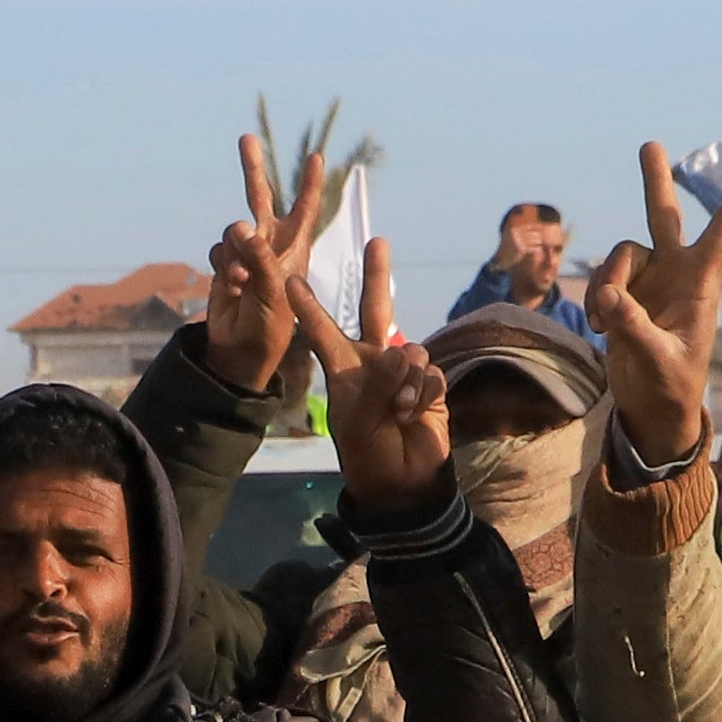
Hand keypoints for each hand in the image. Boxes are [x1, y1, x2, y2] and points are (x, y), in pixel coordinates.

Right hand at [197, 130, 344, 402]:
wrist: (241, 350)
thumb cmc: (271, 325)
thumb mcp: (274, 291)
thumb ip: (260, 256)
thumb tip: (242, 226)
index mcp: (294, 249)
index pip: (304, 209)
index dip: (308, 183)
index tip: (316, 156)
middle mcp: (270, 245)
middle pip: (261, 198)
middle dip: (253, 169)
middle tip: (246, 138)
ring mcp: (245, 254)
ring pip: (233, 230)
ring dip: (234, 253)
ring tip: (242, 282)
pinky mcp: (224, 265)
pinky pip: (218, 251)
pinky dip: (222, 267)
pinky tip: (231, 287)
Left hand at [282, 235, 454, 512]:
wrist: (402, 481)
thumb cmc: (367, 452)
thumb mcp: (359, 421)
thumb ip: (377, 385)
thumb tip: (400, 352)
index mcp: (344, 369)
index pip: (322, 330)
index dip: (308, 306)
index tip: (290, 279)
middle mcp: (373, 361)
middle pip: (376, 310)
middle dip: (376, 276)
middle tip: (377, 240)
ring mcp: (403, 371)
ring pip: (410, 352)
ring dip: (406, 382)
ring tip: (398, 412)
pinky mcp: (430, 383)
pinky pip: (431, 374)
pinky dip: (424, 394)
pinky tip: (415, 415)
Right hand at [576, 139, 721, 476]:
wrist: (651, 405)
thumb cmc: (671, 384)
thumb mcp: (658, 360)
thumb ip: (633, 327)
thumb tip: (607, 296)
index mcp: (699, 287)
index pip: (719, 241)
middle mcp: (674, 274)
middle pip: (664, 217)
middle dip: (655, 182)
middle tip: (649, 145)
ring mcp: (648, 281)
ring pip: (622, 254)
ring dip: (607, 279)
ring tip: (603, 316)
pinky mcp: (624, 295)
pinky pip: (602, 279)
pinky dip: (596, 297)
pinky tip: (599, 323)